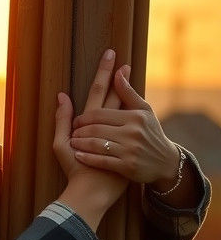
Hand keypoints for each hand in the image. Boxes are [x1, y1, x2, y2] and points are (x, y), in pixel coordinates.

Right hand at [54, 50, 128, 227]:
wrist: (92, 192)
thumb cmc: (74, 169)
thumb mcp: (61, 145)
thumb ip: (61, 120)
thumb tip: (62, 95)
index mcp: (90, 122)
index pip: (97, 91)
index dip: (104, 73)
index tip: (112, 56)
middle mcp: (107, 125)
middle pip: (112, 94)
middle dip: (115, 75)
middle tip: (118, 57)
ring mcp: (118, 134)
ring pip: (122, 106)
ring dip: (124, 89)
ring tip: (126, 74)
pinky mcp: (126, 142)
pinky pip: (130, 123)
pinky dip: (132, 109)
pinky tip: (134, 100)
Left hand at [70, 68, 178, 184]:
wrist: (166, 164)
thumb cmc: (151, 133)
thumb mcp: (144, 111)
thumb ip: (128, 93)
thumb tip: (117, 72)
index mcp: (135, 117)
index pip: (100, 113)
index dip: (84, 117)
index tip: (76, 121)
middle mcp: (133, 133)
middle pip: (95, 128)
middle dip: (79, 130)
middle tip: (72, 132)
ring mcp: (130, 150)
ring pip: (96, 144)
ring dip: (80, 143)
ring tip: (73, 143)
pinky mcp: (128, 167)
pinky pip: (101, 161)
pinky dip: (87, 158)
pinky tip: (78, 156)